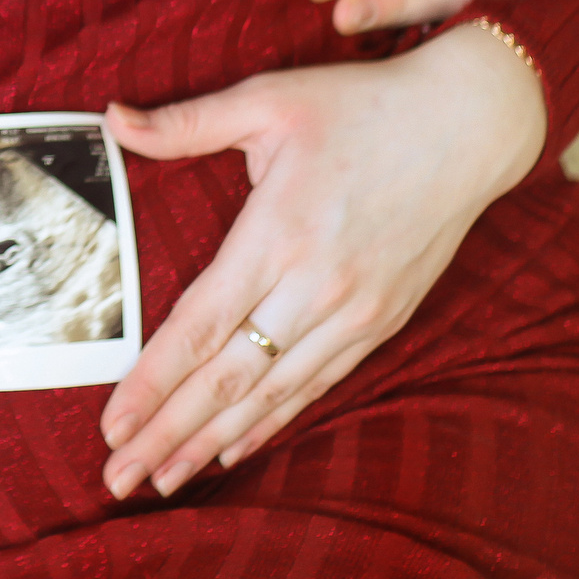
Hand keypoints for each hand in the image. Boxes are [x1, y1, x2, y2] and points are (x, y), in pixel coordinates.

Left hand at [96, 24, 544, 499]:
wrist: (468, 126)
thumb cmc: (360, 106)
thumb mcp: (269, 99)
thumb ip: (187, 122)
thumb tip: (112, 118)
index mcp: (279, 233)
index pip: (199, 325)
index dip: (152, 382)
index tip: (110, 424)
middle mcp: (316, 286)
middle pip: (227, 377)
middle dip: (169, 432)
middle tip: (118, 478)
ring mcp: (354, 311)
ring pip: (271, 392)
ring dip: (213, 440)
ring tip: (163, 479)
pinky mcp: (382, 321)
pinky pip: (316, 383)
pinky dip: (272, 420)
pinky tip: (234, 447)